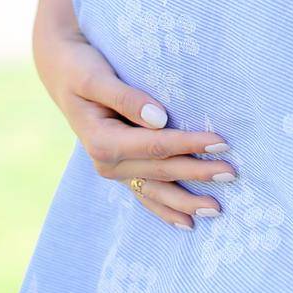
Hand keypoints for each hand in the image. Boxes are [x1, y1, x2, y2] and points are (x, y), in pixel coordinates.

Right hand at [31, 18, 235, 230]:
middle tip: (232, 173)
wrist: (61, 72)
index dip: (190, 145)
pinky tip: (187, 223)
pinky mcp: (119, 169)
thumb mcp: (96, 77)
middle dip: (197, 173)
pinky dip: (165, 209)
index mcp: (102, 141)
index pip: (156, 146)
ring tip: (217, 210)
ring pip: (155, 191)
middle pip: (162, 170)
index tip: (221, 142)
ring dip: (186, 202)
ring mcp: (113, 169)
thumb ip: (126, 98)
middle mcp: (106, 162)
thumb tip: (160, 119)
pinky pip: (145, 194)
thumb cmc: (81, 68)